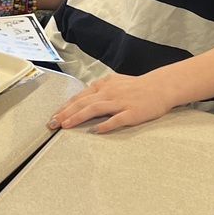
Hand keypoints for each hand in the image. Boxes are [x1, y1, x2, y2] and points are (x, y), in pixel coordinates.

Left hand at [46, 72, 174, 133]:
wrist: (161, 86)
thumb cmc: (137, 87)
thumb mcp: (114, 83)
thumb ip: (99, 91)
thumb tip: (83, 100)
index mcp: (103, 85)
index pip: (79, 97)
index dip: (64, 107)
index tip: (53, 116)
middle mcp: (109, 92)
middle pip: (82, 103)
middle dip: (65, 113)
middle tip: (52, 123)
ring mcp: (120, 102)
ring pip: (94, 109)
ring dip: (78, 117)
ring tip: (66, 126)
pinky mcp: (132, 113)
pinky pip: (115, 120)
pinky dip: (103, 125)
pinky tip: (93, 131)